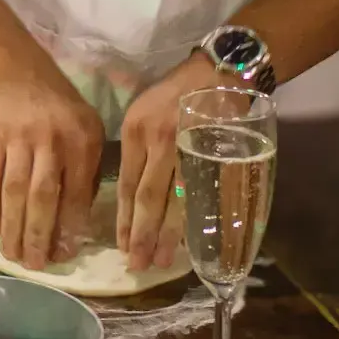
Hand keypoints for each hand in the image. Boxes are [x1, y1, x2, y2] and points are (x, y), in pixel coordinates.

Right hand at [0, 69, 104, 270]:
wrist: (19, 73)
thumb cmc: (62, 110)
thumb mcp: (89, 131)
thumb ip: (88, 172)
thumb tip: (77, 225)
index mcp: (81, 142)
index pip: (76, 193)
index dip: (69, 228)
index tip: (64, 255)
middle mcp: (49, 140)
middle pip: (42, 196)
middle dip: (38, 235)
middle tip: (36, 264)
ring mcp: (16, 138)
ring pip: (13, 191)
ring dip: (12, 227)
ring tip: (13, 255)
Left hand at [116, 52, 221, 271]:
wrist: (219, 73)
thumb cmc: (176, 93)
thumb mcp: (142, 112)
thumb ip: (136, 150)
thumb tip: (130, 192)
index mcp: (136, 132)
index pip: (125, 184)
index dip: (122, 218)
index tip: (120, 245)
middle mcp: (158, 143)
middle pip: (146, 198)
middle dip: (140, 234)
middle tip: (136, 264)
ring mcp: (188, 149)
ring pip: (174, 202)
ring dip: (166, 235)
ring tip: (159, 261)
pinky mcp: (215, 155)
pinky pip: (202, 195)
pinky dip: (195, 220)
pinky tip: (190, 240)